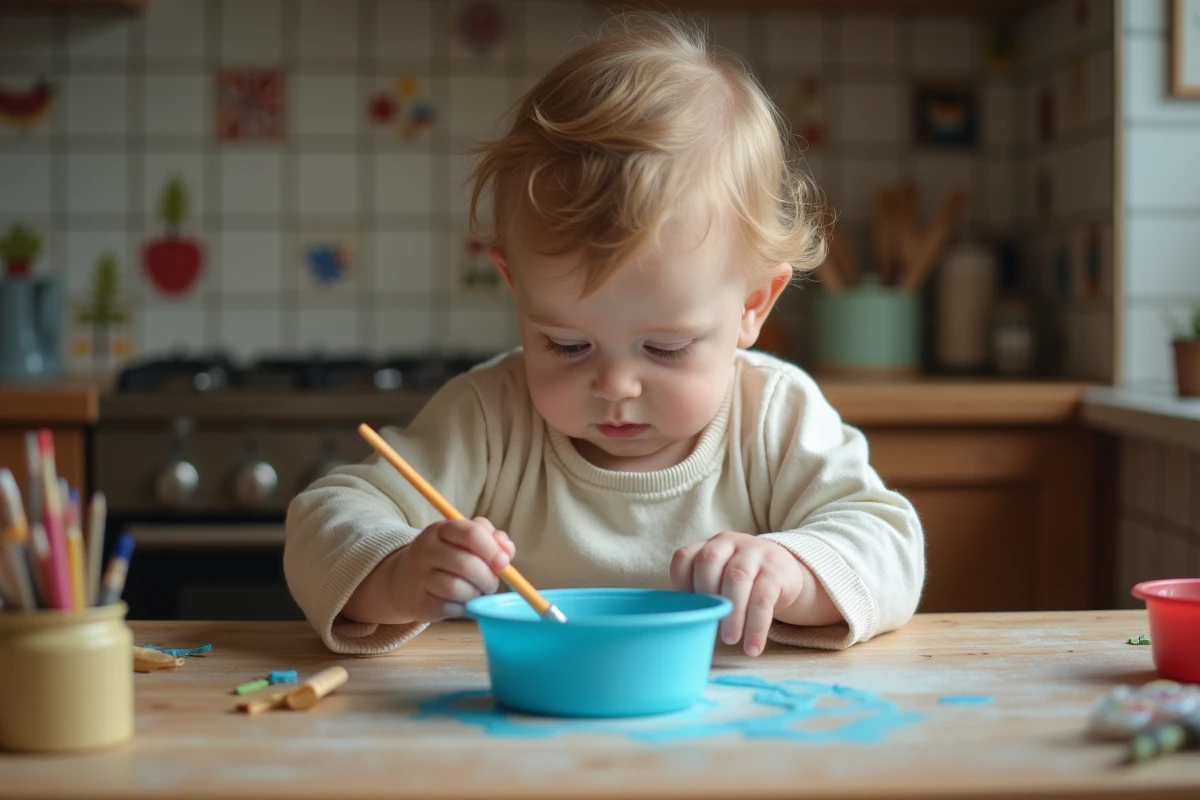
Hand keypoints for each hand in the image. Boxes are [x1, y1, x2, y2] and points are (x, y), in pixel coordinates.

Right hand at [391, 517, 515, 622]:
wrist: (407, 579)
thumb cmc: (447, 556)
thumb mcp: (466, 540)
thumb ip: (491, 539)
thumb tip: (507, 551)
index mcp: (440, 529)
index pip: (470, 533)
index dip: (492, 549)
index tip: (504, 562)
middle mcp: (426, 550)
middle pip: (465, 563)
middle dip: (487, 577)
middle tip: (492, 584)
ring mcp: (419, 577)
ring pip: (457, 588)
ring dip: (475, 593)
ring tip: (477, 592)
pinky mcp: (420, 602)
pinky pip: (450, 608)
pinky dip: (463, 607)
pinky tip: (462, 601)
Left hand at [670, 532, 804, 656]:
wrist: (786, 571)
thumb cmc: (743, 582)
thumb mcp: (721, 577)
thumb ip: (704, 593)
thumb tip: (688, 627)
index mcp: (709, 546)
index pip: (685, 557)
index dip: (680, 584)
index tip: (687, 612)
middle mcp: (729, 543)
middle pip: (709, 562)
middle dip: (706, 597)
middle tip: (708, 628)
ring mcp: (754, 553)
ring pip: (737, 578)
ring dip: (731, 613)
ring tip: (729, 639)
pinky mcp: (776, 571)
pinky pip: (764, 599)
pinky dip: (756, 626)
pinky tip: (752, 647)